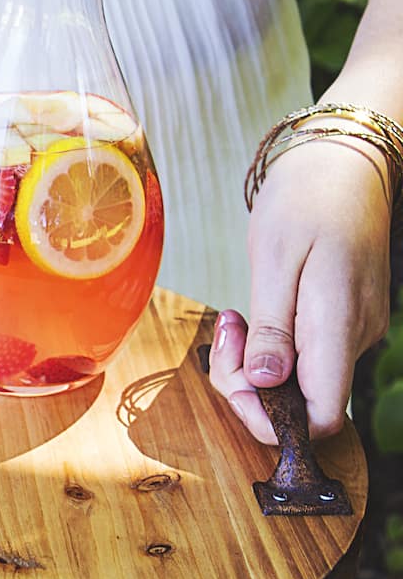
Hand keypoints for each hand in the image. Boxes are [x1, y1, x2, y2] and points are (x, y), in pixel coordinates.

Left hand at [209, 138, 391, 443]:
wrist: (341, 159)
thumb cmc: (305, 200)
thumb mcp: (274, 261)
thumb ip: (274, 329)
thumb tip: (267, 384)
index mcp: (339, 327)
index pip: (320, 416)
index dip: (272, 419)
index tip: (235, 383)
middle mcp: (353, 338)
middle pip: (299, 402)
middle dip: (247, 383)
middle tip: (225, 331)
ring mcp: (350, 330)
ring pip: (296, 379)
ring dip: (253, 362)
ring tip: (233, 317)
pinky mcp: (340, 319)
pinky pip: (300, 354)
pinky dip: (268, 345)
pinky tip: (251, 315)